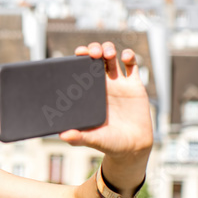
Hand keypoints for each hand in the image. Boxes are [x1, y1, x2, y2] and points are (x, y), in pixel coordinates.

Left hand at [59, 42, 153, 160]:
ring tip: (108, 53)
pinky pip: (132, 66)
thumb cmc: (110, 143)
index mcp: (89, 93)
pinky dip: (129, 56)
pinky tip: (126, 56)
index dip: (79, 58)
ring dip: (109, 49)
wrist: (132, 148)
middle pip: (96, 58)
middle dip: (94, 49)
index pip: (81, 69)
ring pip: (112, 58)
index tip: (78, 53)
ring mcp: (119, 84)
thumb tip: (62, 135)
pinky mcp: (134, 86)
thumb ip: (79, 137)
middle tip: (94, 53)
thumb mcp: (93, 139)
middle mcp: (102, 85)